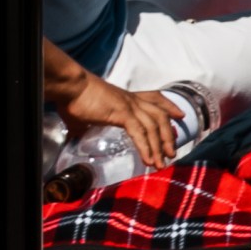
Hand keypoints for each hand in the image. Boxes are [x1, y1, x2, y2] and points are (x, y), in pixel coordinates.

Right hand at [57, 67, 187, 177]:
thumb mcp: (83, 113)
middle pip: (160, 115)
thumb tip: (75, 133)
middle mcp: (132, 100)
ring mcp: (129, 106)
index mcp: (127, 97)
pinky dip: (146, 147)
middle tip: (172, 152)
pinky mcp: (122, 114)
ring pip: (153, 126)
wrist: (71, 87)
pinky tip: (149, 160)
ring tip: (162, 163)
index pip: (155, 98)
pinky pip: (139, 132)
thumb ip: (84, 124)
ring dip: (159, 146)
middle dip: (168, 134)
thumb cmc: (74, 98)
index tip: (179, 115)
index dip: (169, 106)